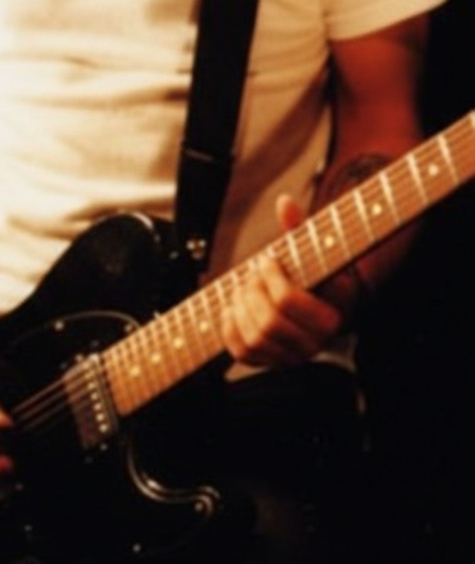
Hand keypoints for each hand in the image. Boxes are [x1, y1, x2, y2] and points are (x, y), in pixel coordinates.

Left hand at [220, 195, 342, 368]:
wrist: (319, 303)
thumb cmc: (315, 270)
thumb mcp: (312, 249)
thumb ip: (299, 228)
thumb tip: (284, 201)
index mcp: (332, 314)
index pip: (287, 301)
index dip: (269, 277)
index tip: (267, 260)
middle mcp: (316, 342)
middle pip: (269, 323)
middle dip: (252, 293)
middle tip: (252, 275)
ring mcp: (294, 356)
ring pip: (255, 339)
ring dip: (241, 308)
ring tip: (245, 289)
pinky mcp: (272, 362)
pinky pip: (243, 354)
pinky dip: (231, 328)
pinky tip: (235, 309)